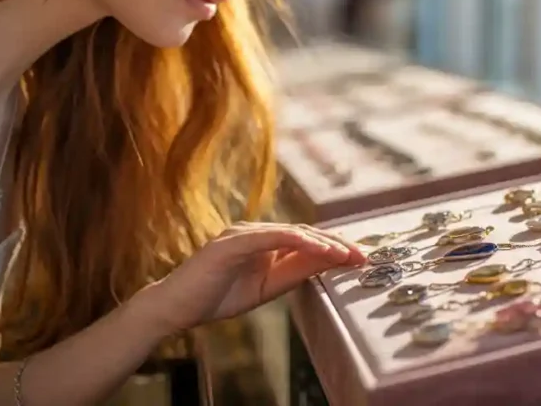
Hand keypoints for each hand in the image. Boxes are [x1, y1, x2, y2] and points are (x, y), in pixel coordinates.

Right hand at [138, 222, 365, 333]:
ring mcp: (242, 234)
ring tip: (344, 254)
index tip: (359, 258)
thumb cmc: (217, 297)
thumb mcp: (265, 288)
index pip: (306, 240)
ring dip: (321, 242)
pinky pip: (268, 237)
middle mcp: (255, 231)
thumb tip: (327, 264)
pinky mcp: (231, 242)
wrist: (177, 308)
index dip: (334, 247)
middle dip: (336, 243)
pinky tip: (314, 247)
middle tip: (362, 255)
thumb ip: (293, 273)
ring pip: (290, 232)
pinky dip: (294, 240)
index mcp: (264, 241)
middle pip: (304, 232)